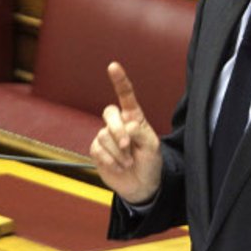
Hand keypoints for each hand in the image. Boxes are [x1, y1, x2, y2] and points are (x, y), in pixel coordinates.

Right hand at [89, 62, 162, 203]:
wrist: (142, 184)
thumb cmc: (150, 162)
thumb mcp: (153, 147)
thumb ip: (141, 133)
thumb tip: (127, 126)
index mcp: (134, 117)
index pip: (126, 95)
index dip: (119, 80)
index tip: (113, 66)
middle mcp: (118, 123)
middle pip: (109, 113)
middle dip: (117, 130)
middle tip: (127, 145)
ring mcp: (106, 136)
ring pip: (104, 135)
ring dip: (118, 153)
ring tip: (129, 162)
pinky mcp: (97, 150)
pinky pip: (97, 149)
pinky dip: (110, 160)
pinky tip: (120, 166)